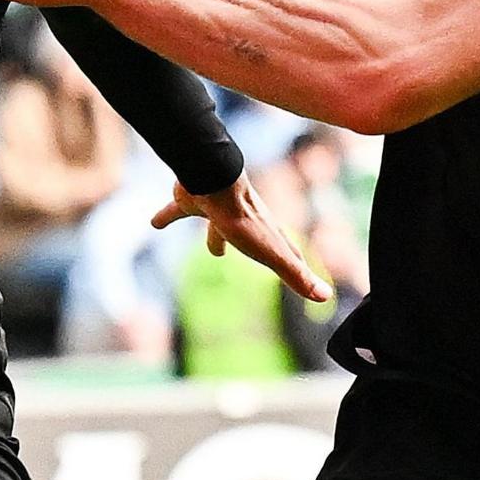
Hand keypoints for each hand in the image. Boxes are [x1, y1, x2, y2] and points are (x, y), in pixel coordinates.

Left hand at [154, 177, 330, 302]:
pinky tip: (153, 223)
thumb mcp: (274, 254)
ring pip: (217, 228)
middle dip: (260, 251)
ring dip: (216, 238)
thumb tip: (325, 297)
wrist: (214, 181)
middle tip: (263, 261)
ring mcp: (217, 211)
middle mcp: (243, 221)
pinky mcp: (192, 203)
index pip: (287, 253)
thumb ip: (296, 275)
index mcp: (266, 233)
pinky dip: (166, 217)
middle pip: (255, 240)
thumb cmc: (244, 220)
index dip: (296, 266)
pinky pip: (177, 212)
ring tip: (215, 252)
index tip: (302, 273)